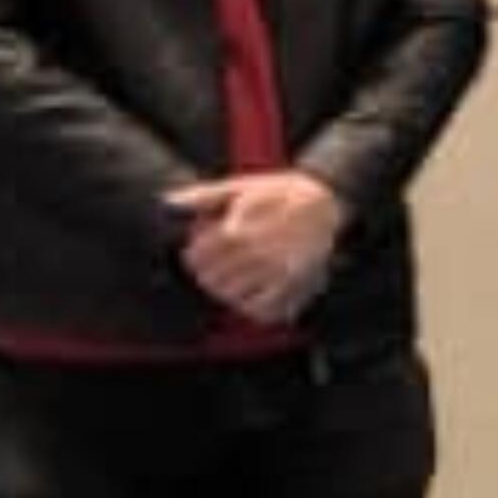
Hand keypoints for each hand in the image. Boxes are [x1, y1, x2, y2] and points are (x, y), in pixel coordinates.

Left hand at [165, 170, 348, 323]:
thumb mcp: (241, 187)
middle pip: (212, 280)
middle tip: (214, 269)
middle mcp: (257, 254)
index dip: (193, 257)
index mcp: (238, 231)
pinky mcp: (296, 285)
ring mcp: (278, 272)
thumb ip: (203, 196)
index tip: (198, 254)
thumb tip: (168, 202)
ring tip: (231, 282)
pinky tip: (252, 295)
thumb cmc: (281, 192)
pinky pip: (264, 310)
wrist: (329, 200)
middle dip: (207, 275)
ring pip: (234, 298)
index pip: (198, 258)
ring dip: (226, 292)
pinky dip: (252, 308)